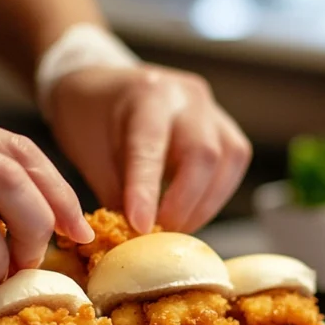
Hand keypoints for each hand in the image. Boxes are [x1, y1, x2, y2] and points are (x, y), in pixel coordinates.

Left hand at [48, 65, 251, 232]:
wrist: (101, 85)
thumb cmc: (90, 120)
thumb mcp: (90, 155)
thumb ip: (117, 194)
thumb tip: (137, 239)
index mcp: (145, 93)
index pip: (150, 147)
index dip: (146, 191)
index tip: (140, 227)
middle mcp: (185, 95)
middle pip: (204, 154)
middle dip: (184, 204)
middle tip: (161, 234)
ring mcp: (210, 107)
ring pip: (229, 159)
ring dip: (205, 204)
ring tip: (176, 227)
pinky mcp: (223, 124)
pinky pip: (234, 161)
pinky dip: (215, 193)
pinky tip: (192, 209)